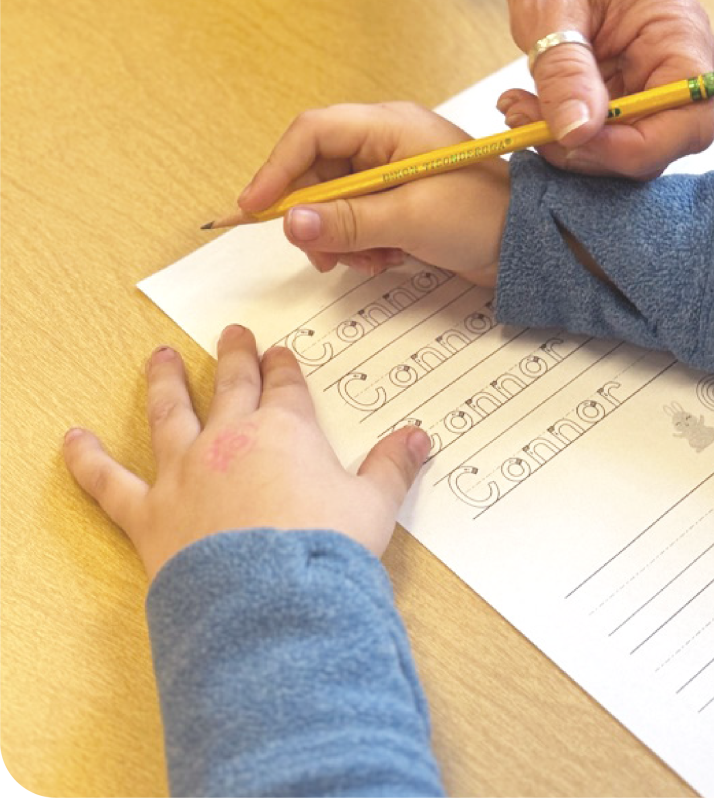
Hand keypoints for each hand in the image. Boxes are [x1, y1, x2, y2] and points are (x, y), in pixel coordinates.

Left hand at [63, 325, 431, 578]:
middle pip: (232, 385)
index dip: (285, 367)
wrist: (272, 601)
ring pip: (171, 413)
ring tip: (160, 357)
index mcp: (285, 431)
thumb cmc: (325, 550)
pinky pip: (110, 482)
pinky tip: (72, 440)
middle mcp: (231, 438)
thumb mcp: (373, 505)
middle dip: (234, 356)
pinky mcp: (151, 512)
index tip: (281, 353)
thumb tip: (421, 436)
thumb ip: (394, 466)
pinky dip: (88, 460)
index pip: (286, 387)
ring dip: (165, 382)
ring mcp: (186, 471)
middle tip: (232, 333)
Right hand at [237, 101, 511, 286]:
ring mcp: (391, 173)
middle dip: (315, 216)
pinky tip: (386, 259)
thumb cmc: (486, 216)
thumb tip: (292, 223)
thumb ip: (348, 221)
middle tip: (323, 254)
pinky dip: (360, 244)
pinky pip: (356, 219)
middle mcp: (385, 142)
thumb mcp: (411, 219)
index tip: (256, 209)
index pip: (312, 133)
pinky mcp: (398, 202)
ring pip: (333, 202)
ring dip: (340, 237)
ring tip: (369, 260)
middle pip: (316, 171)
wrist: (530, 244)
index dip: (277, 169)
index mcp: (389, 126)